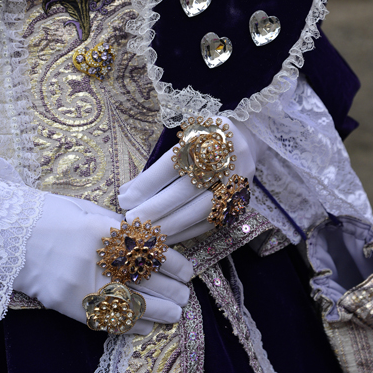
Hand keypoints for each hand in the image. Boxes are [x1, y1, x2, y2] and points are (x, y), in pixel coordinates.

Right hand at [13, 192, 192, 334]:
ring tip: (175, 313)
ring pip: (132, 304)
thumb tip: (146, 239)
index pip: (151, 251)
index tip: (187, 270)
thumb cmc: (51, 216)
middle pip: (146, 280)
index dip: (174, 264)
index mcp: (104, 231)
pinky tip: (147, 325)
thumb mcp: (89, 211)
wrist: (12, 235)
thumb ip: (117, 228)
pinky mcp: (70, 305)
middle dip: (172, 290)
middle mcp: (97, 260)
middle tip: (186, 295)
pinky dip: (130, 325)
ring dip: (159, 311)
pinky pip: (107, 320)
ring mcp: (83, 285)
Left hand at [119, 118, 259, 243]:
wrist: (247, 138)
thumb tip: (127, 194)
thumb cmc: (203, 138)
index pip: (173, 163)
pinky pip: (213, 222)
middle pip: (187, 189)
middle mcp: (227, 156)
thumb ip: (157, 166)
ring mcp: (239, 180)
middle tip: (131, 220)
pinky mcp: (242, 200)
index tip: (125, 199)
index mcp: (209, 134)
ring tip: (147, 234)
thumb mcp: (181, 139)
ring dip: (171, 225)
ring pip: (202, 209)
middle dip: (156, 208)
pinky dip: (189, 232)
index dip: (147, 183)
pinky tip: (169, 237)